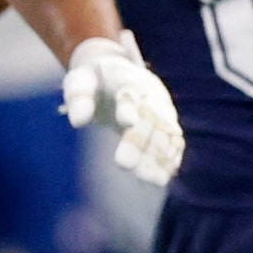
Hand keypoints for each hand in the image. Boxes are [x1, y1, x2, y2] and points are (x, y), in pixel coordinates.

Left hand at [63, 32, 183, 186]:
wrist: (119, 72)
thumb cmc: (94, 79)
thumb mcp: (79, 80)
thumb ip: (78, 97)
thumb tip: (78, 121)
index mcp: (126, 77)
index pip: (129, 91)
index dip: (129, 107)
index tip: (127, 122)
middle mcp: (150, 93)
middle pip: (149, 117)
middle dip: (140, 142)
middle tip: (125, 165)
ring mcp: (163, 108)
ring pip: (164, 132)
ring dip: (158, 156)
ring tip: (152, 180)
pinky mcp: (168, 122)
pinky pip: (173, 141)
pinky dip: (170, 158)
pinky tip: (164, 177)